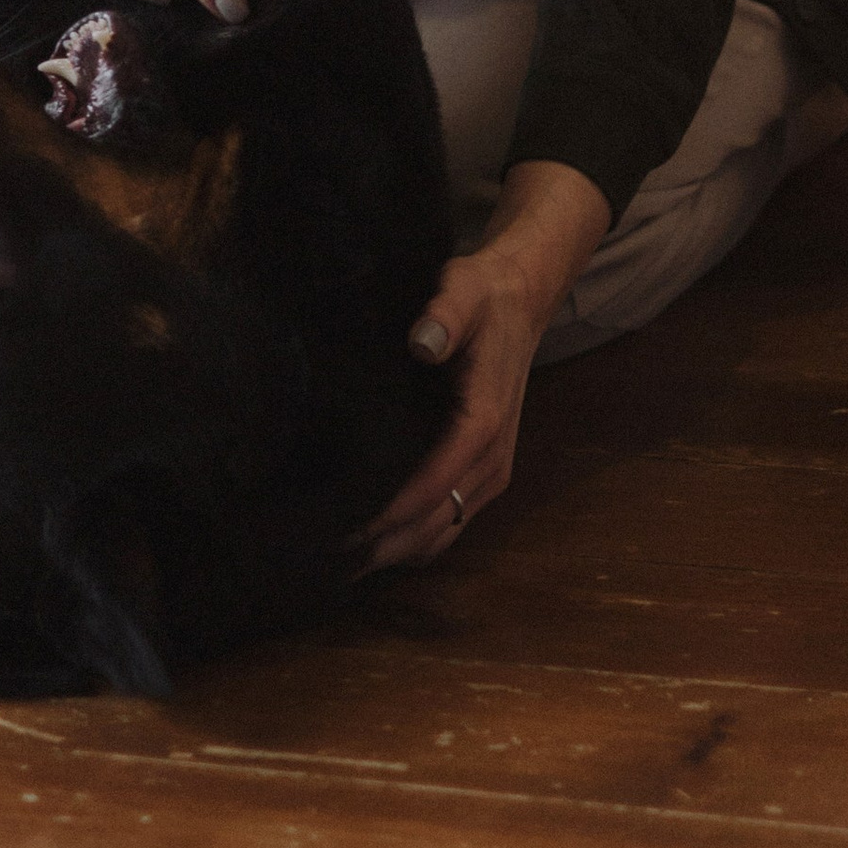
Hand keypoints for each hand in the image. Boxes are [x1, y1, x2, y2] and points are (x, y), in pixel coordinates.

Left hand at [361, 157, 609, 568]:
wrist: (520, 300)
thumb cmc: (482, 296)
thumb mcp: (463, 289)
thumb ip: (444, 315)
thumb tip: (422, 343)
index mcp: (484, 422)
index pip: (432, 485)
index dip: (389, 514)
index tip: (344, 531)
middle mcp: (491, 457)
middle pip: (436, 523)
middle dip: (385, 546)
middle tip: (326, 557)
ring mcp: (491, 471)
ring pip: (443, 531)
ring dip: (398, 550)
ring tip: (341, 558)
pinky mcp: (485, 473)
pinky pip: (450, 521)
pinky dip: (416, 539)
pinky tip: (375, 540)